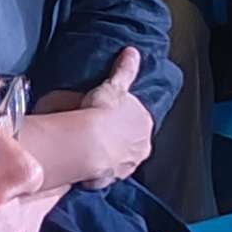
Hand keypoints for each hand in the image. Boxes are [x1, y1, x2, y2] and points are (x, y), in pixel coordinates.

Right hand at [19, 48, 153, 187]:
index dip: (126, 118)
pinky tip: (86, 165)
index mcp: (144, 125)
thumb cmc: (102, 112)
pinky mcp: (109, 180)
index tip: (112, 116)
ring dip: (110, 156)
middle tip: (101, 133)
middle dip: (120, 139)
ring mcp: (126, 166)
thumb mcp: (114, 86)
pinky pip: (104, 175)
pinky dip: (97, 171)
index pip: (139, 121)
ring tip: (93, 150)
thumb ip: (125, 70)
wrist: (88, 142)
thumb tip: (132, 52)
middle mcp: (141, 148)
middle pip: (133, 142)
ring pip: (121, 159)